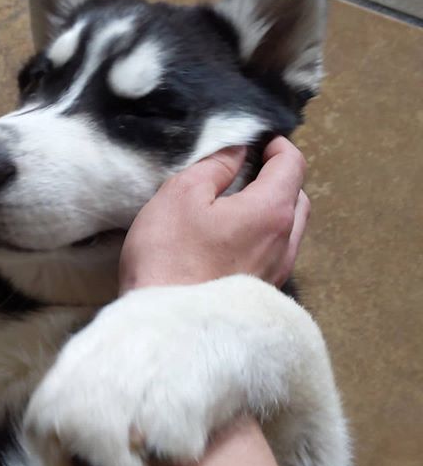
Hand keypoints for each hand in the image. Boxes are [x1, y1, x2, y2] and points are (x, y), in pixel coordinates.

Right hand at [119, 136, 309, 291]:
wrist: (166, 325)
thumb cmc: (169, 255)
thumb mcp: (181, 194)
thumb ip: (215, 166)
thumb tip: (237, 152)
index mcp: (271, 211)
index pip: (292, 165)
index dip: (278, 146)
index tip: (260, 141)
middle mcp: (285, 243)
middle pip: (298, 198)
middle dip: (280, 177)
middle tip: (250, 169)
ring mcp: (277, 272)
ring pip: (290, 229)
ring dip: (274, 208)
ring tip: (240, 204)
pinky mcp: (263, 293)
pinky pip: (277, 253)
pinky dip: (265, 235)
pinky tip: (234, 239)